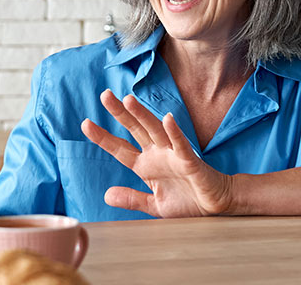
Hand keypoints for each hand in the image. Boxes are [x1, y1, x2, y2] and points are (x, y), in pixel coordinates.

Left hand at [80, 89, 233, 217]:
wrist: (214, 205)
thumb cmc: (187, 201)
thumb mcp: (154, 205)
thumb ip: (132, 199)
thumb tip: (106, 195)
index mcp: (146, 165)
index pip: (120, 148)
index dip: (103, 137)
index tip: (85, 124)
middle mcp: (157, 154)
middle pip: (135, 129)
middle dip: (121, 113)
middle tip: (105, 95)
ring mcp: (173, 155)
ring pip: (155, 131)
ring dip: (143, 116)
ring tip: (129, 100)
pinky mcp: (190, 161)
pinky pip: (181, 144)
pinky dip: (175, 132)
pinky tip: (168, 118)